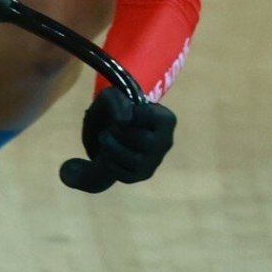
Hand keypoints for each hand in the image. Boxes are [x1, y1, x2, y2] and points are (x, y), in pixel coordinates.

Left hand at [60, 87, 175, 193]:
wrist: (111, 129)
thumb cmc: (117, 109)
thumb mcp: (113, 97)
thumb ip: (118, 102)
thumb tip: (123, 121)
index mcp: (167, 120)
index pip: (148, 116)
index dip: (129, 113)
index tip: (124, 111)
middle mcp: (166, 142)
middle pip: (142, 140)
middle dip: (118, 131)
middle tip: (110, 126)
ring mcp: (155, 161)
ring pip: (134, 160)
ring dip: (110, 147)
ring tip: (104, 138)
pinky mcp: (141, 175)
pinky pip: (125, 174)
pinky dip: (110, 163)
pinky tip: (107, 153)